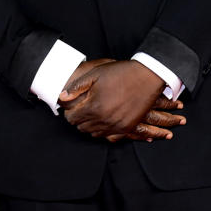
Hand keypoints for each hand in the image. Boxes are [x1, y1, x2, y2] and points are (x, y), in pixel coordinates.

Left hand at [58, 59, 185, 141]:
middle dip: (79, 118)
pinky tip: (105, 120)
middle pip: (81, 127)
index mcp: (93, 107)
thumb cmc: (121, 73)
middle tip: (83, 108)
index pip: (71, 118)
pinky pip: (110, 137)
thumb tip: (62, 98)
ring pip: (94, 134)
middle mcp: (104, 120)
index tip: (74, 105)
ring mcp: (116, 126)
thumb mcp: (95, 74)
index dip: (70, 111)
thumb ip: (76, 88)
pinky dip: (105, 131)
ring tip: (94, 113)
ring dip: (91, 125)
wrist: (148, 76)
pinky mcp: (127, 127)